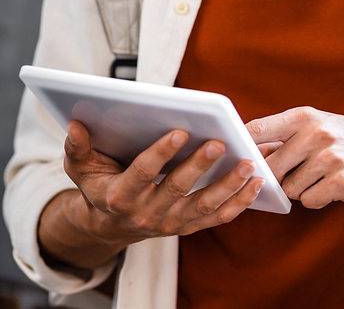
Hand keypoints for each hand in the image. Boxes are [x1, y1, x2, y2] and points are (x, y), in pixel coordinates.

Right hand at [39, 120, 263, 269]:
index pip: (143, 173)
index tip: (179, 130)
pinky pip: (218, 217)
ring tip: (249, 163)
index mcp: (121, 196)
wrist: (110, 224)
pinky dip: (240, 202)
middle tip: (218, 142)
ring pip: (204, 206)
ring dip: (229, 185)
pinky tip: (257, 183)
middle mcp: (147, 213)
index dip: (160, 153)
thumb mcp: (81, 168)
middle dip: (199, 166)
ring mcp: (171, 223)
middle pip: (177, 189)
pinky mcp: (189, 226)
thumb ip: (77, 148)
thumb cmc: (99, 186)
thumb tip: (76, 125)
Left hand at [247, 107, 343, 208]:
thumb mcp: (318, 124)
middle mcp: (315, 134)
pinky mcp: (341, 182)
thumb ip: (284, 135)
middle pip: (269, 166)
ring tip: (319, 176)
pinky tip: (331, 186)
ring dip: (300, 187)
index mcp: (304, 116)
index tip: (233, 156)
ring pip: (289, 187)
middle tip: (288, 174)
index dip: (241, 145)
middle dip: (274, 176)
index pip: (257, 129)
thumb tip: (247, 151)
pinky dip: (316, 198)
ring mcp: (329, 158)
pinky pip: (309, 200)